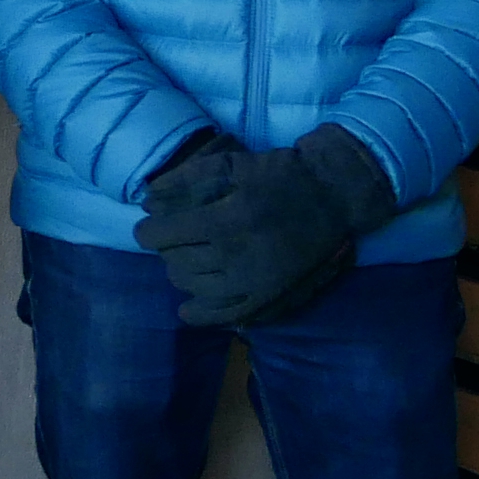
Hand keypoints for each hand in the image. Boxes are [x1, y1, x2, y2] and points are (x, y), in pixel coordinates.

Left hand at [132, 127, 397, 331]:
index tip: (146, 230)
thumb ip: (185, 179)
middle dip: (166, 250)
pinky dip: (200, 314)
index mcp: (229, 219)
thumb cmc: (279, 175)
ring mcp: (255, 281)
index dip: (148, 232)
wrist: (332, 198)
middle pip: (179, 262)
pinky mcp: (269, 298)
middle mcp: (239, 255)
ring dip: (181, 274)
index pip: (168, 235)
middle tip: (172, 241)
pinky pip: (225, 315)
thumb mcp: (231, 164)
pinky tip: (187, 309)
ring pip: (196, 287)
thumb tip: (146, 199)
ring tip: (185, 261)